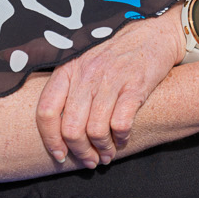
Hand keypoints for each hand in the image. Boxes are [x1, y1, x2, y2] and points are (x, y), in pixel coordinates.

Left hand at [35, 11, 182, 166]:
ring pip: (95, 130)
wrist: (152, 36)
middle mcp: (86, 74)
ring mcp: (110, 79)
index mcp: (68, 70)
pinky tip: (122, 139)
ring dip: (102, 149)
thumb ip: (66, 88)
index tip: (59, 156)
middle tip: (89, 160)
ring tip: (107, 154)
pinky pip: (121, 124)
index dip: (50, 140)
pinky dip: (121, 138)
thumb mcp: (83, 63)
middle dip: (79, 152)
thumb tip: (52, 125)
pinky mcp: (135, 86)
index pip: (46, 110)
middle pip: (70, 128)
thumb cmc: (114, 56)